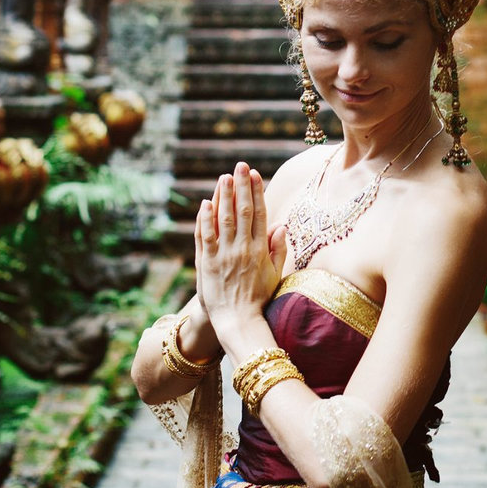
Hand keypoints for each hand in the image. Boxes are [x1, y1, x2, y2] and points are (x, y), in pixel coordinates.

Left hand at [194, 162, 277, 342]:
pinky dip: (205, 219)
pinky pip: (205, 236)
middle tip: (241, 165)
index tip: (256, 174)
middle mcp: (242, 248)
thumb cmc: (258, 299)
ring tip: (224, 176)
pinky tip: (206, 203)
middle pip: (243, 211)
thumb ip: (278, 249)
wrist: (237, 321)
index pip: (260, 214)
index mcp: (260, 250)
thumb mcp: (274, 274)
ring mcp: (223, 255)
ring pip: (224, 219)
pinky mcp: (206, 262)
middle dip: (242, 186)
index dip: (258, 192)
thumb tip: (281, 226)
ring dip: (224, 196)